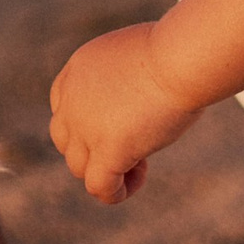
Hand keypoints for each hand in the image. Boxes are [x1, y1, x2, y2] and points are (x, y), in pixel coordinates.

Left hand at [49, 18, 195, 204]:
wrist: (180, 59)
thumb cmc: (178, 51)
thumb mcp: (140, 56)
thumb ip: (128, 79)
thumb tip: (139, 102)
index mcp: (79, 70)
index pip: (62, 106)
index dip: (87, 123)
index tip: (122, 121)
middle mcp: (72, 99)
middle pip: (65, 139)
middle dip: (94, 147)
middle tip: (134, 140)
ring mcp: (85, 127)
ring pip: (78, 166)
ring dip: (108, 170)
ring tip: (141, 162)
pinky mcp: (107, 150)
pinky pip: (98, 186)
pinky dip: (114, 192)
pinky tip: (136, 180)